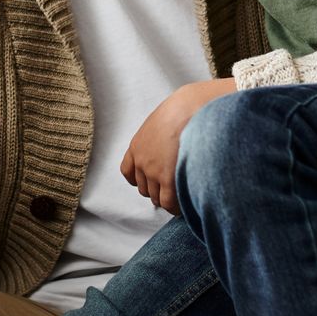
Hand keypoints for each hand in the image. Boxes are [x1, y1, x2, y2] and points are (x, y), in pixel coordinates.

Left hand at [120, 78, 236, 214]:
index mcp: (137, 146)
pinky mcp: (167, 178)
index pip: (128, 172)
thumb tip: (172, 142)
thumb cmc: (182, 110)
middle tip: (172, 191)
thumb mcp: (162, 121)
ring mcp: (153, 171)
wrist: (188, 108)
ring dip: (167, 200)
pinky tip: (185, 206)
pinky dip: (175, 207)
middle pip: (144, 188)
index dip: (140, 179)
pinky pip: (168, 202)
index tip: (152, 181)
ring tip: (181, 199)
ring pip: (155, 197)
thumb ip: (160, 136)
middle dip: (157, 191)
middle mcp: (141, 161)